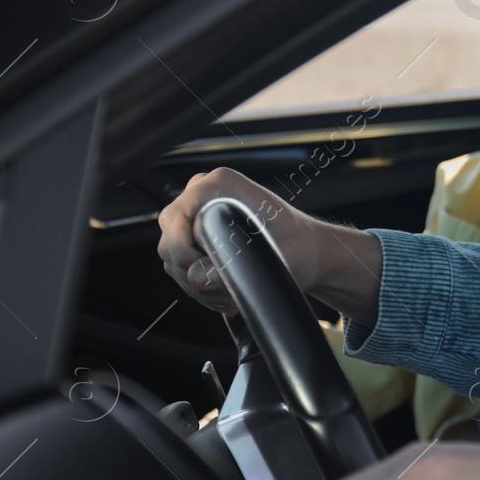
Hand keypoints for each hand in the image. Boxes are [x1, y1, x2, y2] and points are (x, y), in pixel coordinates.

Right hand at [156, 167, 382, 323]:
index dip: (180, 247)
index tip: (196, 272)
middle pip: (170, 238)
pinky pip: (182, 267)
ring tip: (229, 293)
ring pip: (173, 257)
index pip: (177, 214)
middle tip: (221, 290)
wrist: (309, 254)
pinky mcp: (198, 238)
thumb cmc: (300, 247)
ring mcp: (199, 217)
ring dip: (197, 284)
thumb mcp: (274, 259)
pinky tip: (226, 293)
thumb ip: (233, 268)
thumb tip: (196, 278)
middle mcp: (206, 196)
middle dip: (190, 271)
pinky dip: (200, 286)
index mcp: (223, 185)